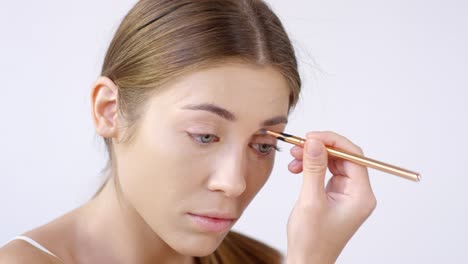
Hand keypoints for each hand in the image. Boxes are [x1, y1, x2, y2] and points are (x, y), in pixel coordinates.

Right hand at [285, 131, 376, 263]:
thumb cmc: (311, 240)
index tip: (311, 136)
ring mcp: (348, 194)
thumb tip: (314, 142)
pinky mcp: (337, 195)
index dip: (332, 142)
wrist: (307, 260)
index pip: (353, 156)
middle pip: (344, 157)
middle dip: (320, 149)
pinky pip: (326, 172)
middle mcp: (358, 193)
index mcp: (361, 195)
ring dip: (313, 157)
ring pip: (333, 162)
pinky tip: (297, 169)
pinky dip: (311, 167)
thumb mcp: (310, 200)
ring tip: (294, 159)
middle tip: (298, 146)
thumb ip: (313, 168)